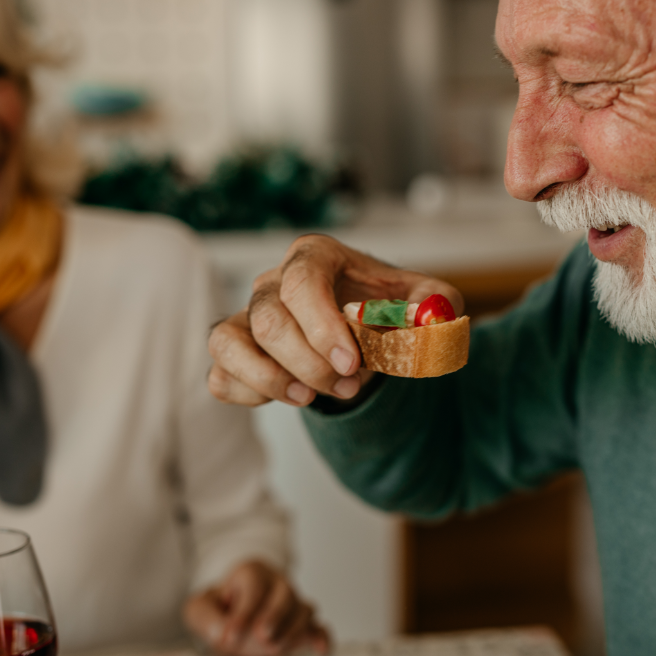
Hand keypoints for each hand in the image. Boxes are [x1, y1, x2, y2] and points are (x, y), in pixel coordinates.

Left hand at [182, 560, 328, 655]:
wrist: (234, 612)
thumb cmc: (219, 608)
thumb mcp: (200, 608)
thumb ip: (206, 616)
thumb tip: (219, 632)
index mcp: (251, 572)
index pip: (253, 587)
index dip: (244, 612)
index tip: (229, 636)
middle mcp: (277, 583)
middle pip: (285, 593)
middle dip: (275, 616)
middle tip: (261, 637)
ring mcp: (293, 602)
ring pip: (304, 609)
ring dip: (293, 631)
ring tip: (275, 650)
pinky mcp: (302, 622)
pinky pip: (318, 626)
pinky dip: (321, 637)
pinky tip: (321, 651)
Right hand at [208, 234, 462, 406]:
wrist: (368, 332)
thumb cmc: (390, 309)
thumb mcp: (428, 301)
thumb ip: (435, 305)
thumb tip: (425, 319)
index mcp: (316, 257)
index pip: (302, 280)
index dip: (322, 326)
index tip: (351, 362)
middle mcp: (274, 281)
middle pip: (268, 319)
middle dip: (309, 363)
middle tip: (348, 385)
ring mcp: (249, 316)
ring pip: (229, 343)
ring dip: (269, 379)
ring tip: (310, 398)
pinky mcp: (237, 353)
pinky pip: (220, 374)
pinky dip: (249, 394)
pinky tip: (291, 397)